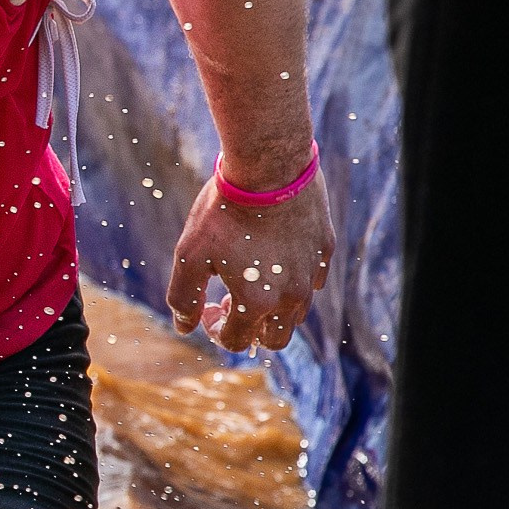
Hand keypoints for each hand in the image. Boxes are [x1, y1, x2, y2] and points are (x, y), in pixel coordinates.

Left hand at [165, 169, 334, 352]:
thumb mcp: (190, 255)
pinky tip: (273, 258)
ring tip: (249, 279)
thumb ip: (184, 297)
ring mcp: (313, 274)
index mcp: (258, 302)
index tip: (208, 308)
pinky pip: (313, 282)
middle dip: (250, 330)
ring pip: (296, 313)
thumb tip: (184, 327)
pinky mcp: (325, 251)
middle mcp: (292, 296)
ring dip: (272, 308)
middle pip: (275, 339)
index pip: (237, 341)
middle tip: (230, 301)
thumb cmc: (224, 211)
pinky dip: (292, 282)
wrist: (268, 167)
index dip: (215, 331)